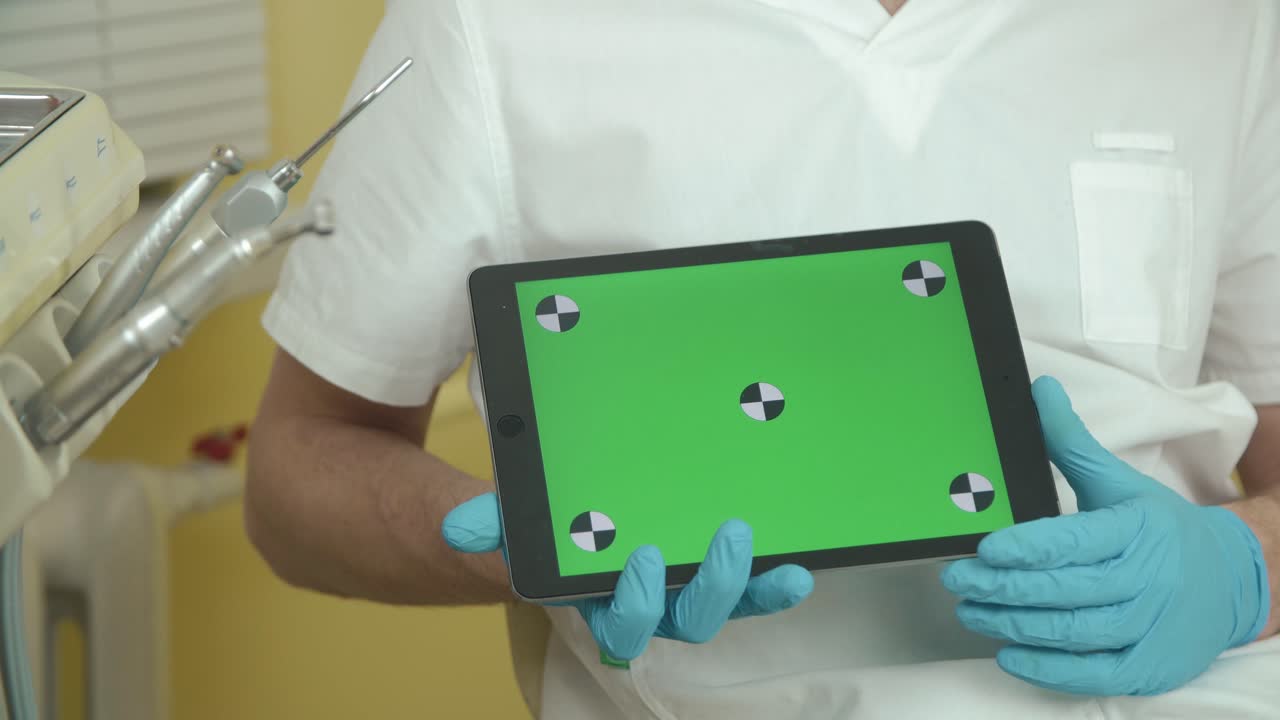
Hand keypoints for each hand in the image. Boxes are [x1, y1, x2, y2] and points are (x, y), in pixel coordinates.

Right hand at [443, 493, 813, 660]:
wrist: (574, 522)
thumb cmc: (549, 526)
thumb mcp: (520, 518)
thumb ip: (492, 523)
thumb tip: (461, 529)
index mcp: (600, 598)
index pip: (620, 620)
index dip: (635, 600)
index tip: (643, 558)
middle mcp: (649, 606)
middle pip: (683, 620)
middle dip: (706, 586)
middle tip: (725, 539)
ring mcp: (686, 592)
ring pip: (720, 606)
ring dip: (747, 584)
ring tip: (764, 549)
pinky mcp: (719, 575)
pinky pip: (750, 591)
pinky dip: (772, 585)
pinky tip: (796, 569)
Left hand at [942, 376, 1269, 695]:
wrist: (1232, 579)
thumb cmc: (1162, 530)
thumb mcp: (1121, 482)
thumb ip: (1071, 443)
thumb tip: (1040, 390)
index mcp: (1135, 530)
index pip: (1074, 541)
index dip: (1026, 548)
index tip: (985, 548)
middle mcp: (1146, 580)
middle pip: (1066, 590)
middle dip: (1004, 587)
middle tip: (958, 579)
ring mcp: (1150, 627)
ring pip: (1074, 633)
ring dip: (1015, 624)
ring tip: (972, 611)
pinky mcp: (1149, 666)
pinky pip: (1094, 674)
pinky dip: (1048, 669)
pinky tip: (1009, 653)